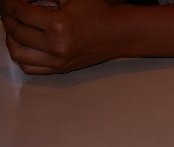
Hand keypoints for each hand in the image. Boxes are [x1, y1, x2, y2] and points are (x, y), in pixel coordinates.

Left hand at [3, 0, 121, 73]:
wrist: (119, 33)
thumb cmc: (98, 12)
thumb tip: (18, 2)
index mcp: (58, 26)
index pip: (19, 12)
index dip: (9, 2)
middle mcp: (56, 47)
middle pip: (15, 31)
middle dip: (8, 16)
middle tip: (11, 9)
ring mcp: (58, 61)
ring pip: (17, 52)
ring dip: (11, 37)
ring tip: (15, 26)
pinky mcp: (60, 69)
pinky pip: (29, 68)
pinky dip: (21, 55)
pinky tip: (25, 43)